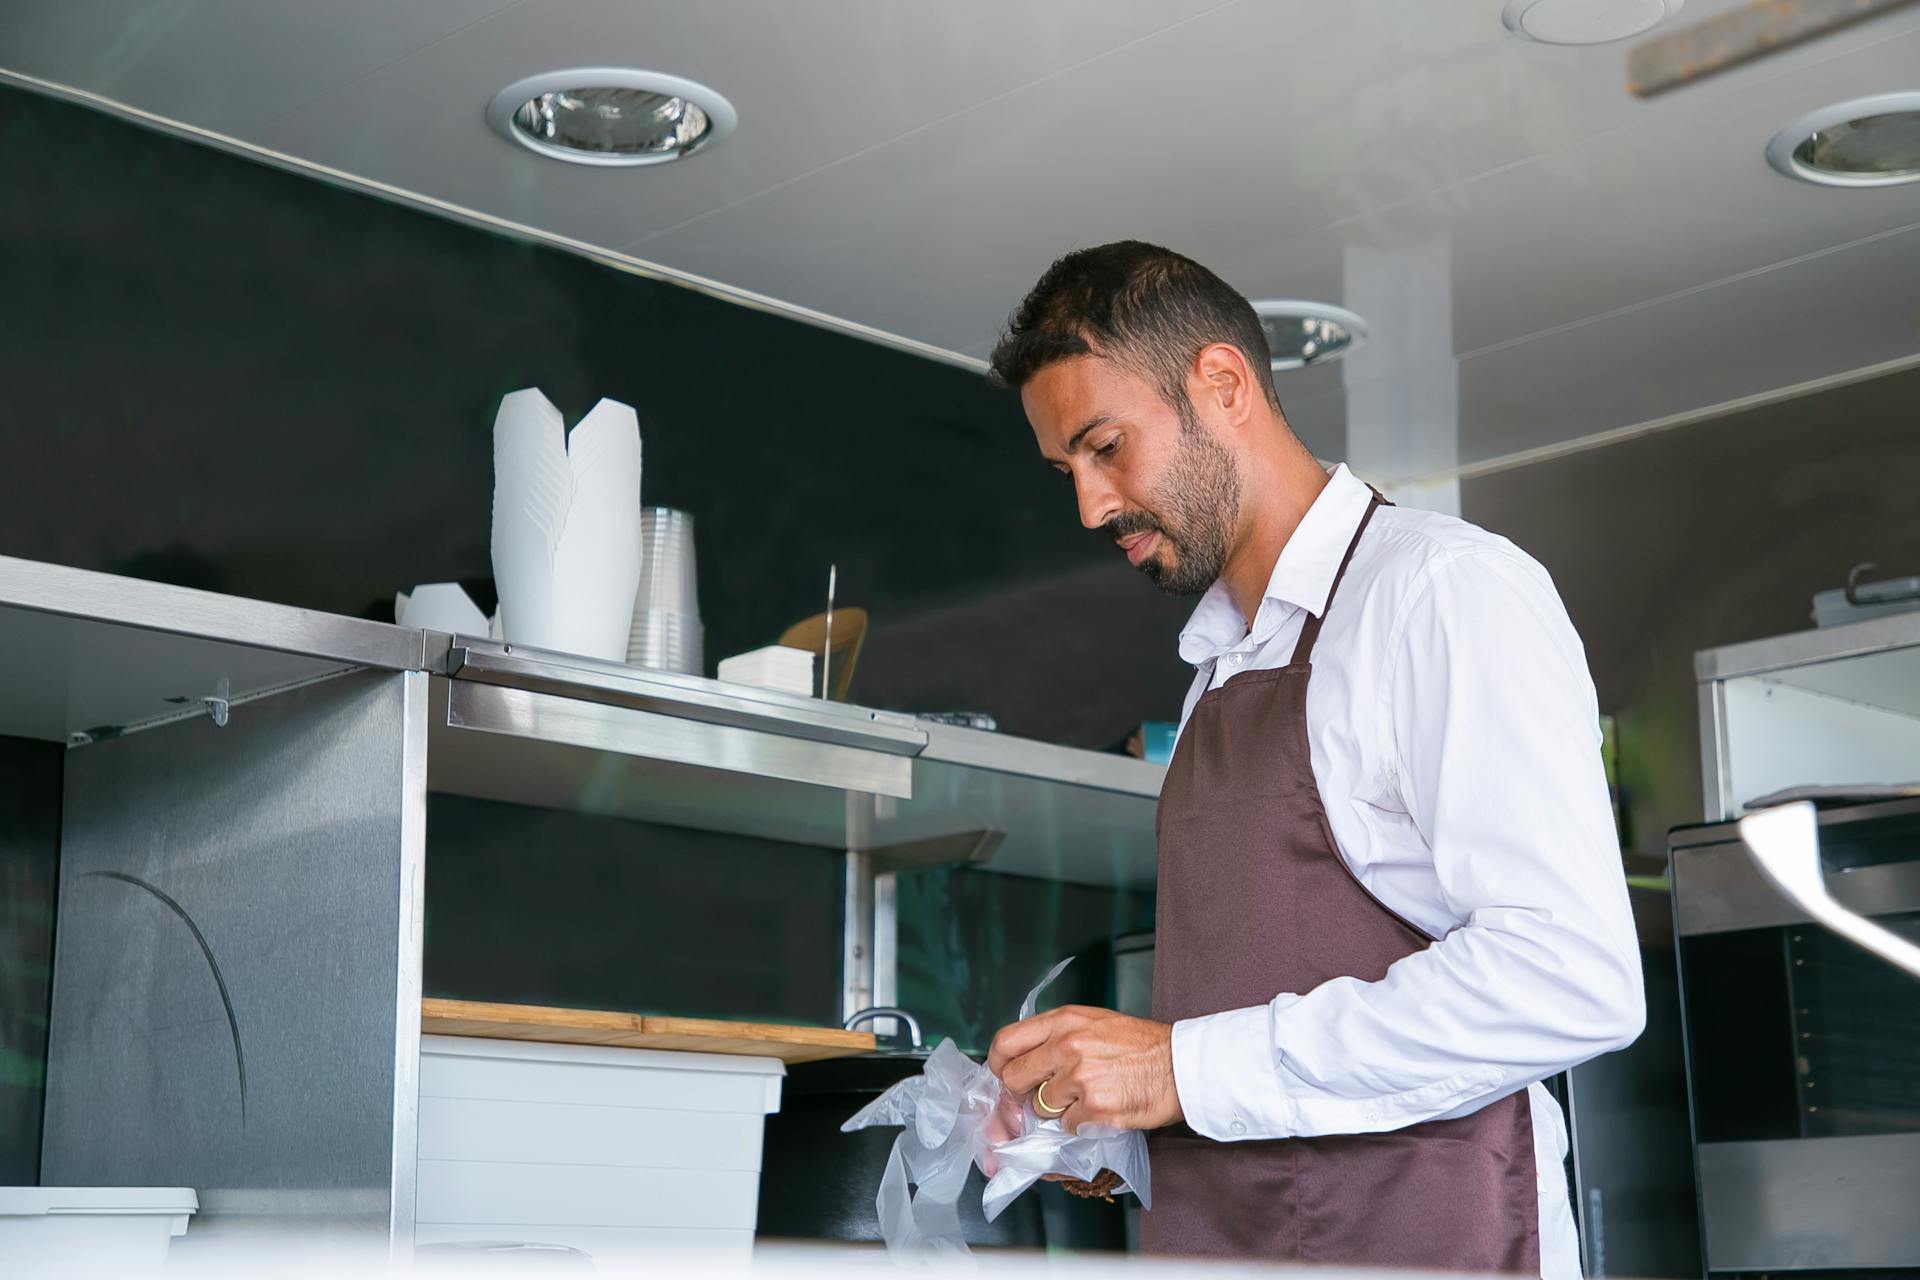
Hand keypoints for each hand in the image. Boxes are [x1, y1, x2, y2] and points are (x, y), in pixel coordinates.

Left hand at [987, 1005, 1182, 1133]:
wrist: (1182, 1065)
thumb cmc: (1141, 1044)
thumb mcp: (1094, 1022)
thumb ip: (1057, 1036)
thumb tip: (1025, 1061)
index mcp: (1063, 1021)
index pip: (1005, 1041)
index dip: (999, 1064)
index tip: (1005, 1074)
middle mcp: (1067, 1045)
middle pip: (1013, 1079)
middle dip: (1022, 1093)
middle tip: (1041, 1096)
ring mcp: (1080, 1078)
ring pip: (1041, 1106)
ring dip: (1058, 1109)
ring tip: (1086, 1097)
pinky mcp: (1095, 1108)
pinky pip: (1067, 1126)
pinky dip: (1081, 1124)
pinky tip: (1102, 1109)